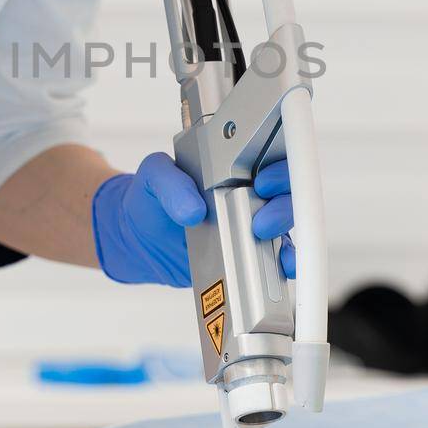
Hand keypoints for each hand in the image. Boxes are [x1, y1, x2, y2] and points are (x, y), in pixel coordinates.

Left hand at [91, 153, 295, 287]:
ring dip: (286, 238)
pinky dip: (283, 265)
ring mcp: (252, 225)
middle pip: (287, 195)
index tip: (262, 182)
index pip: (271, 159)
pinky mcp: (249, 255)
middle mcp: (249, 194)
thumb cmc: (151, 199)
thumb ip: (169, 183)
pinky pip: (275, 260)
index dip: (277, 169)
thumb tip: (192, 208)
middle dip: (282, 207)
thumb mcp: (152, 176)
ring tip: (265, 243)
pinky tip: (280, 268)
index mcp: (232, 167)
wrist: (140, 239)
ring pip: (286, 229)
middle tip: (259, 221)